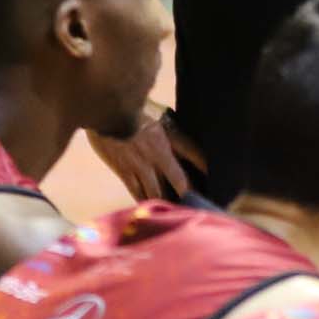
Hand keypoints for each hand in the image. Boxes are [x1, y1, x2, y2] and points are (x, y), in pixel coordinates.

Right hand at [89, 110, 205, 201]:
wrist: (105, 110)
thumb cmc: (132, 106)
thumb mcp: (159, 111)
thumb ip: (170, 125)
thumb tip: (180, 133)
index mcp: (170, 136)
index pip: (195, 155)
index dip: (206, 167)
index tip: (214, 178)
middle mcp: (159, 155)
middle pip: (180, 180)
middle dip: (190, 194)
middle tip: (198, 205)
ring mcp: (141, 166)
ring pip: (158, 191)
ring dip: (168, 202)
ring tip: (176, 212)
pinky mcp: (124, 172)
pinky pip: (136, 191)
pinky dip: (144, 200)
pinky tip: (150, 208)